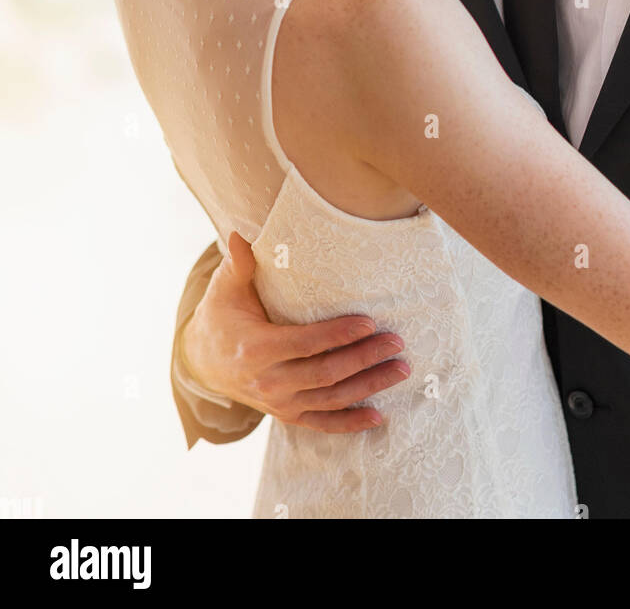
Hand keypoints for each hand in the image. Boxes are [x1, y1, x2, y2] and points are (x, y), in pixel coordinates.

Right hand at [181, 231, 410, 431]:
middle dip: (364, 358)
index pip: (304, 344)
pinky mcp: (287, 414)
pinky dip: (351, 423)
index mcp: (256, 349)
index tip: (368, 322)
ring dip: (368, 386)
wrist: (203, 362)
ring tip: (400, 368)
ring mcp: (279, 403)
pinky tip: (379, 416)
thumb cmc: (221, 315)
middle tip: (396, 341)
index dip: (337, 335)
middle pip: (325, 374)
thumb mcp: (225, 288)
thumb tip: (238, 233)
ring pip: (331, 399)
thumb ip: (238, 263)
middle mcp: (269, 382)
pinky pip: (322, 424)